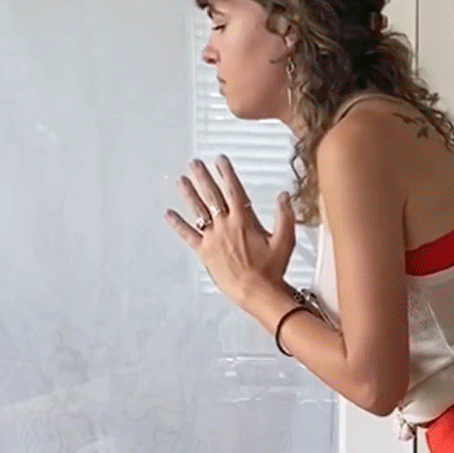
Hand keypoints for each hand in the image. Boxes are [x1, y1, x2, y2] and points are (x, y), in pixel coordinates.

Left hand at [166, 155, 295, 306]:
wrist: (256, 292)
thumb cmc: (271, 270)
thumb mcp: (285, 241)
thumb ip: (284, 216)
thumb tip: (283, 195)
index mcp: (244, 220)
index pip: (233, 190)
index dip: (226, 173)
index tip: (220, 160)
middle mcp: (225, 225)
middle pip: (212, 196)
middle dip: (202, 177)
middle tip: (194, 164)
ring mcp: (212, 238)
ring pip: (197, 210)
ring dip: (188, 194)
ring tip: (181, 180)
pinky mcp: (204, 252)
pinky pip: (188, 235)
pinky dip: (177, 224)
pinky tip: (169, 215)